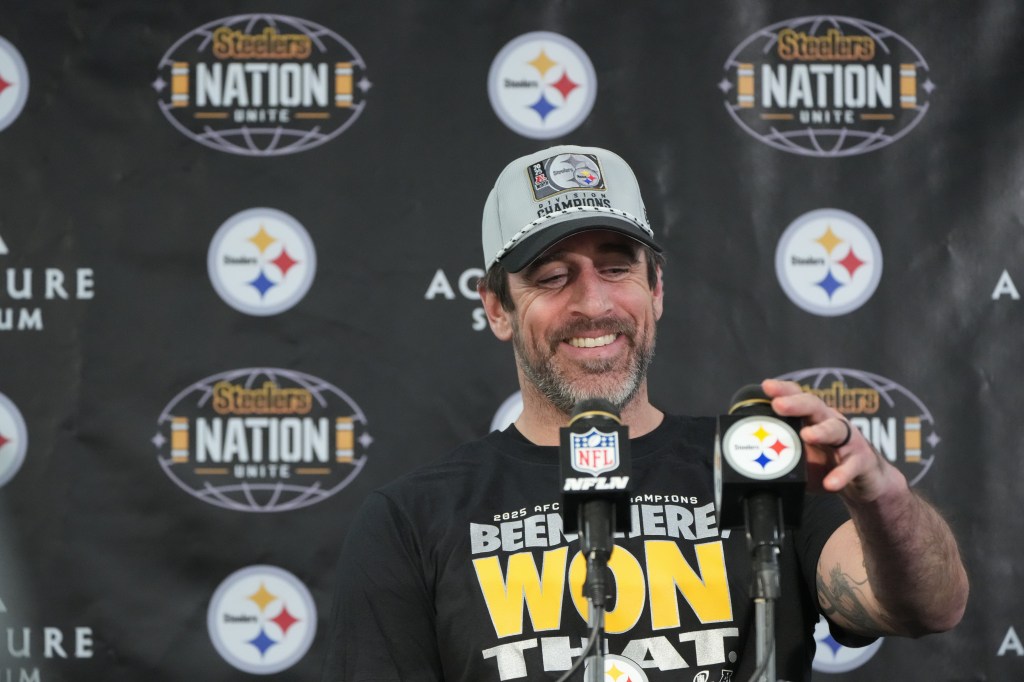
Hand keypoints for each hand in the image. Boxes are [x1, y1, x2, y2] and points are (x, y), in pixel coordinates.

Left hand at [761, 378, 904, 503]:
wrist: (864, 482)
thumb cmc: (827, 463)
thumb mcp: (800, 456)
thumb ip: (778, 453)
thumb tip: (740, 458)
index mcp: (813, 418)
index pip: (798, 397)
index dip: (783, 390)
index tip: (766, 386)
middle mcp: (831, 422)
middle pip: (814, 406)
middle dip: (796, 403)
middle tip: (779, 405)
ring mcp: (849, 440)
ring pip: (835, 429)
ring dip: (820, 431)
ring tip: (807, 436)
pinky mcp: (862, 461)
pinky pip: (851, 466)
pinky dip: (841, 474)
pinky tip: (830, 482)